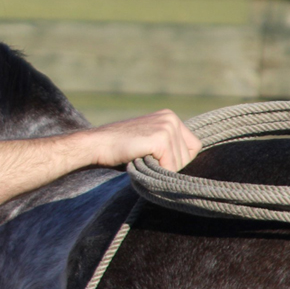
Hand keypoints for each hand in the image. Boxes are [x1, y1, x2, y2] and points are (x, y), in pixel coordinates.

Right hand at [87, 109, 201, 171]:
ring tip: (142, 159)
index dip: (177, 159)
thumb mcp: (148, 140)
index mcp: (169, 117)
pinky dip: (157, 172)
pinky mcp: (160, 138)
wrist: (97, 144)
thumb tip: (186, 165)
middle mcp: (171, 118)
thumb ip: (167, 146)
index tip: (157, 159)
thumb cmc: (119, 148)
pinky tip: (141, 162)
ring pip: (180, 163)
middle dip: (170, 165)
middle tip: (146, 159)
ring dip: (162, 169)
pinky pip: (171, 167)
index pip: (193, 146)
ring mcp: (167, 127)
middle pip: (188, 156)